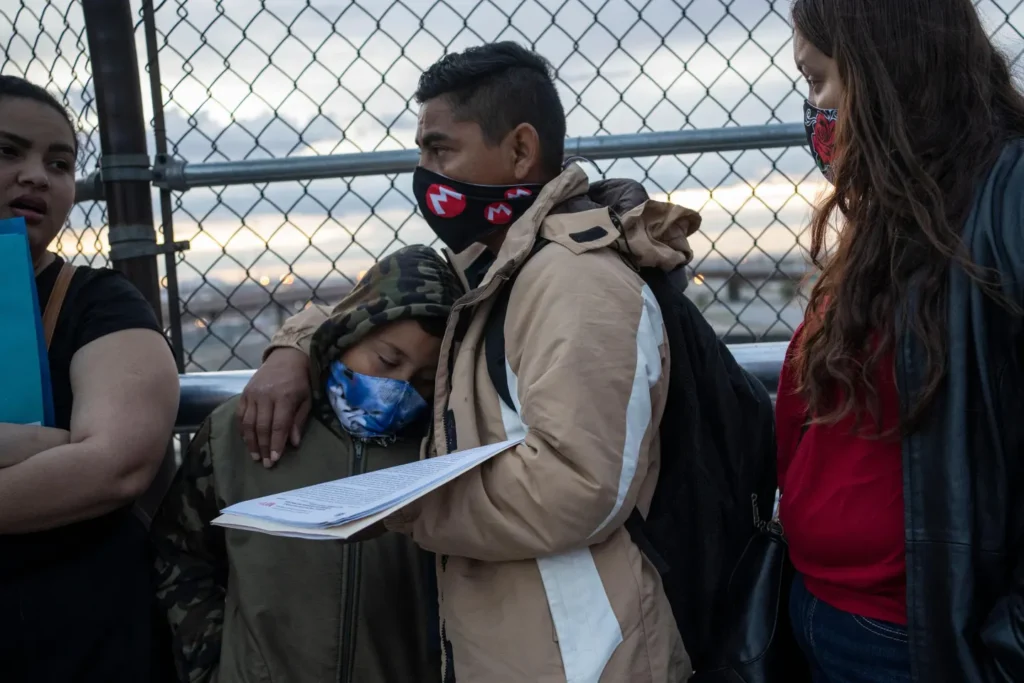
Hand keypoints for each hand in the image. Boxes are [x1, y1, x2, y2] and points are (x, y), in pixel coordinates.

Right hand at [238, 347, 311, 467]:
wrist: (286, 357)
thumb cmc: (300, 381)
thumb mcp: (306, 399)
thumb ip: (299, 420)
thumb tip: (294, 443)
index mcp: (284, 397)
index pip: (278, 425)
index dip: (276, 444)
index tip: (275, 459)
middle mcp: (266, 396)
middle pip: (262, 427)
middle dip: (263, 447)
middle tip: (265, 463)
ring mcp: (252, 394)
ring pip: (248, 423)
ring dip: (251, 442)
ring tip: (255, 456)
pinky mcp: (244, 393)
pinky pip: (240, 414)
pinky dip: (242, 429)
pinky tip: (246, 440)